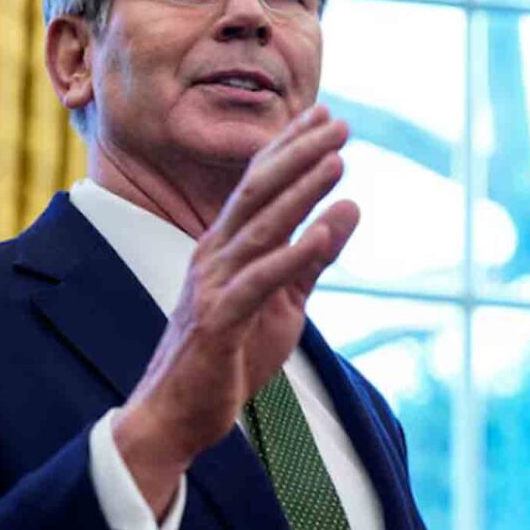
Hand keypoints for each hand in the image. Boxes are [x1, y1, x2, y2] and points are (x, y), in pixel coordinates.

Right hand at [112, 105, 359, 516]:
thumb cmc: (230, 353)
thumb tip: (351, 207)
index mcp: (225, 245)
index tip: (323, 117)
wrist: (178, 411)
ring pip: (260, 227)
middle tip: (337, 122)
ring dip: (299, 192)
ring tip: (336, 161)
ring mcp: (212, 284)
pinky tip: (324, 232)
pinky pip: (259, 282)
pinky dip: (293, 256)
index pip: (258, 185)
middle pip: (258, 193)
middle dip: (298, 154)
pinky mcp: (219, 320)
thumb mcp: (283, 301)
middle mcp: (214, 253)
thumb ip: (313, 257)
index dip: (290, 148)